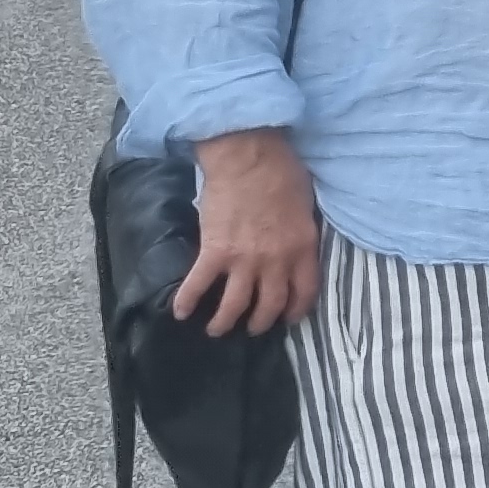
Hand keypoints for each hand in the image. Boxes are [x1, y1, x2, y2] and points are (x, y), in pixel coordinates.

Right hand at [179, 130, 321, 335]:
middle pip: (269, 304)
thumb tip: (298, 244)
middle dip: (261, 322)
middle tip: (253, 328)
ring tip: (217, 329)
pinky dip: (187, 301)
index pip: (304, 291)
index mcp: (302, 248)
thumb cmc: (283, 172)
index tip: (289, 318)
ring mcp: (244, 259)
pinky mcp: (214, 251)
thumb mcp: (308, 206)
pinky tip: (180, 312)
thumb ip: (303, 232)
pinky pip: (198, 284)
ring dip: (225, 321)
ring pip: (235, 304)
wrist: (249, 157)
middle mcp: (275, 261)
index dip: (296, 309)